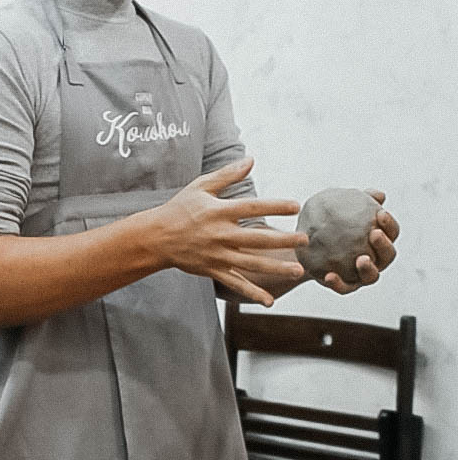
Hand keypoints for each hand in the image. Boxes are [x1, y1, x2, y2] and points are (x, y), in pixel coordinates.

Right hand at [155, 157, 307, 307]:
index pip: (251, 208)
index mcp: (218, 212)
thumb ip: (227, 175)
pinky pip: (235, 283)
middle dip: (282, 240)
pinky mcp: (213, 270)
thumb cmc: (180, 208)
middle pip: (256, 238)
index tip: (295, 206)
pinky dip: (252, 293)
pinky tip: (269, 300)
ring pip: (251, 264)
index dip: (274, 206)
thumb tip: (251, 160)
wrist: (155, 237)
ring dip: (275, 269)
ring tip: (297, 271)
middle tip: (305, 240)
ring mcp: (217, 255)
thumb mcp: (200, 186)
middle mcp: (220, 234)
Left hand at [323, 190, 399, 294]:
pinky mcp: (346, 285)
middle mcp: (376, 260)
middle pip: (388, 255)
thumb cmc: (334, 223)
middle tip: (375, 234)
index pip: (392, 233)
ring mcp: (362, 275)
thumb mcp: (343, 209)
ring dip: (368, 268)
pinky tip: (329, 276)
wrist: (312, 246)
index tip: (380, 213)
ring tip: (361, 259)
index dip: (390, 224)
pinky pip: (344, 287)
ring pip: (372, 276)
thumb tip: (378, 194)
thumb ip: (360, 201)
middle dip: (384, 245)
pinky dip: (338, 283)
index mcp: (380, 241)